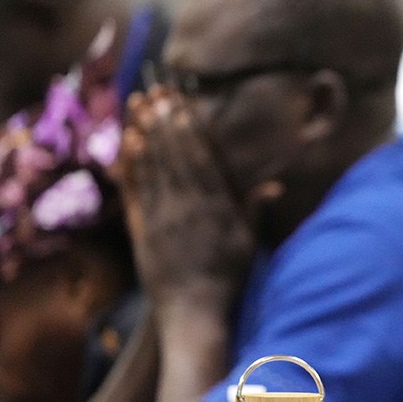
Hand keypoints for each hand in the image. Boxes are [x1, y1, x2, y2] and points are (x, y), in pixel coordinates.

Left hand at [116, 88, 262, 311]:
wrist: (195, 312)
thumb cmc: (228, 279)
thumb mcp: (249, 244)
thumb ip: (254, 210)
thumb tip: (274, 186)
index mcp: (217, 206)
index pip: (201, 157)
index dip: (190, 126)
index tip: (183, 102)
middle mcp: (188, 206)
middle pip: (174, 154)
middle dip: (165, 119)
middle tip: (158, 89)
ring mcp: (162, 216)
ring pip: (152, 165)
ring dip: (145, 131)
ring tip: (140, 103)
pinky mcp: (142, 229)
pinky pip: (135, 189)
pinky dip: (131, 164)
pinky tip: (128, 142)